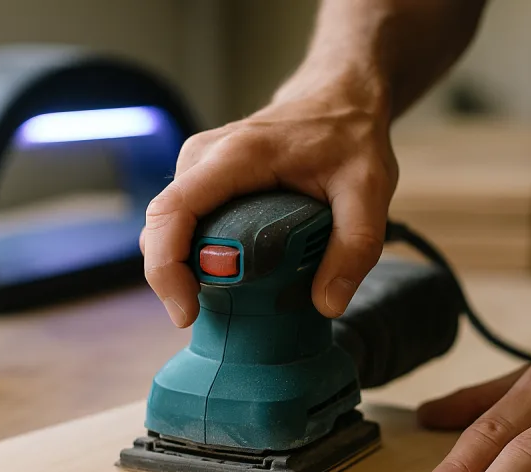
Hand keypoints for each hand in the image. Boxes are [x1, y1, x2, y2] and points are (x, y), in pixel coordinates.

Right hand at [139, 73, 397, 326]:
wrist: (341, 97)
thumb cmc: (350, 137)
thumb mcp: (369, 191)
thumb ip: (355, 247)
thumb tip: (327, 304)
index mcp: (235, 156)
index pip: (173, 212)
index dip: (166, 267)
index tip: (186, 311)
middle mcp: (204, 157)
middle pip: (162, 227)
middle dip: (175, 279)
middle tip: (208, 316)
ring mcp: (199, 167)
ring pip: (169, 228)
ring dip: (185, 270)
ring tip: (227, 300)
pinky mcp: (204, 179)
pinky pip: (183, 223)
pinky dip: (195, 256)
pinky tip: (228, 278)